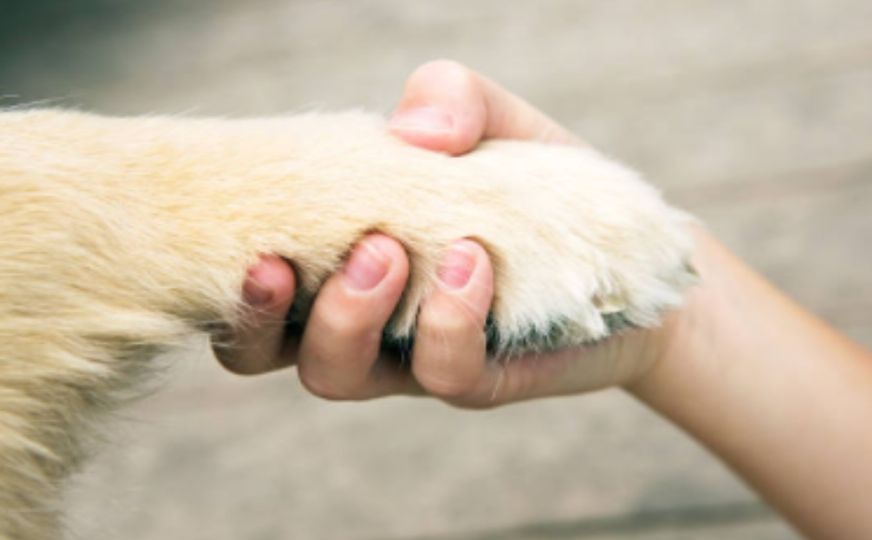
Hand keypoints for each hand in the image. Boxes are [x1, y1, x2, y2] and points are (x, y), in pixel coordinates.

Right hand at [214, 60, 671, 405]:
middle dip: (261, 310)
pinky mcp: (475, 378)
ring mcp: (409, 356)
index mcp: (332, 258)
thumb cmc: (537, 184)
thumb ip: (447, 97)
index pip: (245, 282)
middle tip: (302, 253)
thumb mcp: (491, 121)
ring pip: (334, 373)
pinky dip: (445, 316)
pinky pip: (438, 370)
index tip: (236, 226)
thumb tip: (411, 129)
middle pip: (258, 351)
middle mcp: (357, 317)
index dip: (220, 269)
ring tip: (391, 250)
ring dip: (346, 314)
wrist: (624, 249)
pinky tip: (472, 262)